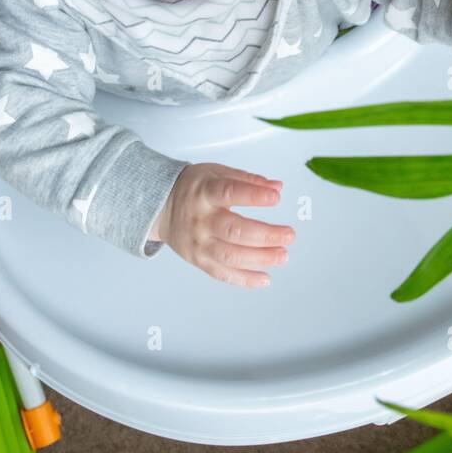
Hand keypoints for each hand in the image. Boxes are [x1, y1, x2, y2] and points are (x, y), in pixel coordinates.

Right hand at [153, 162, 293, 287]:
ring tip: (283, 255)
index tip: (275, 198)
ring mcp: (199, 243)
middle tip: (288, 235)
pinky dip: (245, 279)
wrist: (162, 207)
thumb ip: (247, 180)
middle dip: (265, 235)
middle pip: (234, 230)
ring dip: (260, 258)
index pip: (229, 193)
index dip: (253, 196)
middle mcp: (201, 220)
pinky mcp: (199, 261)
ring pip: (230, 255)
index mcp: (205, 193)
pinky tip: (265, 277)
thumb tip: (276, 187)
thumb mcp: (217, 173)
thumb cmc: (194, 189)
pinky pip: (222, 274)